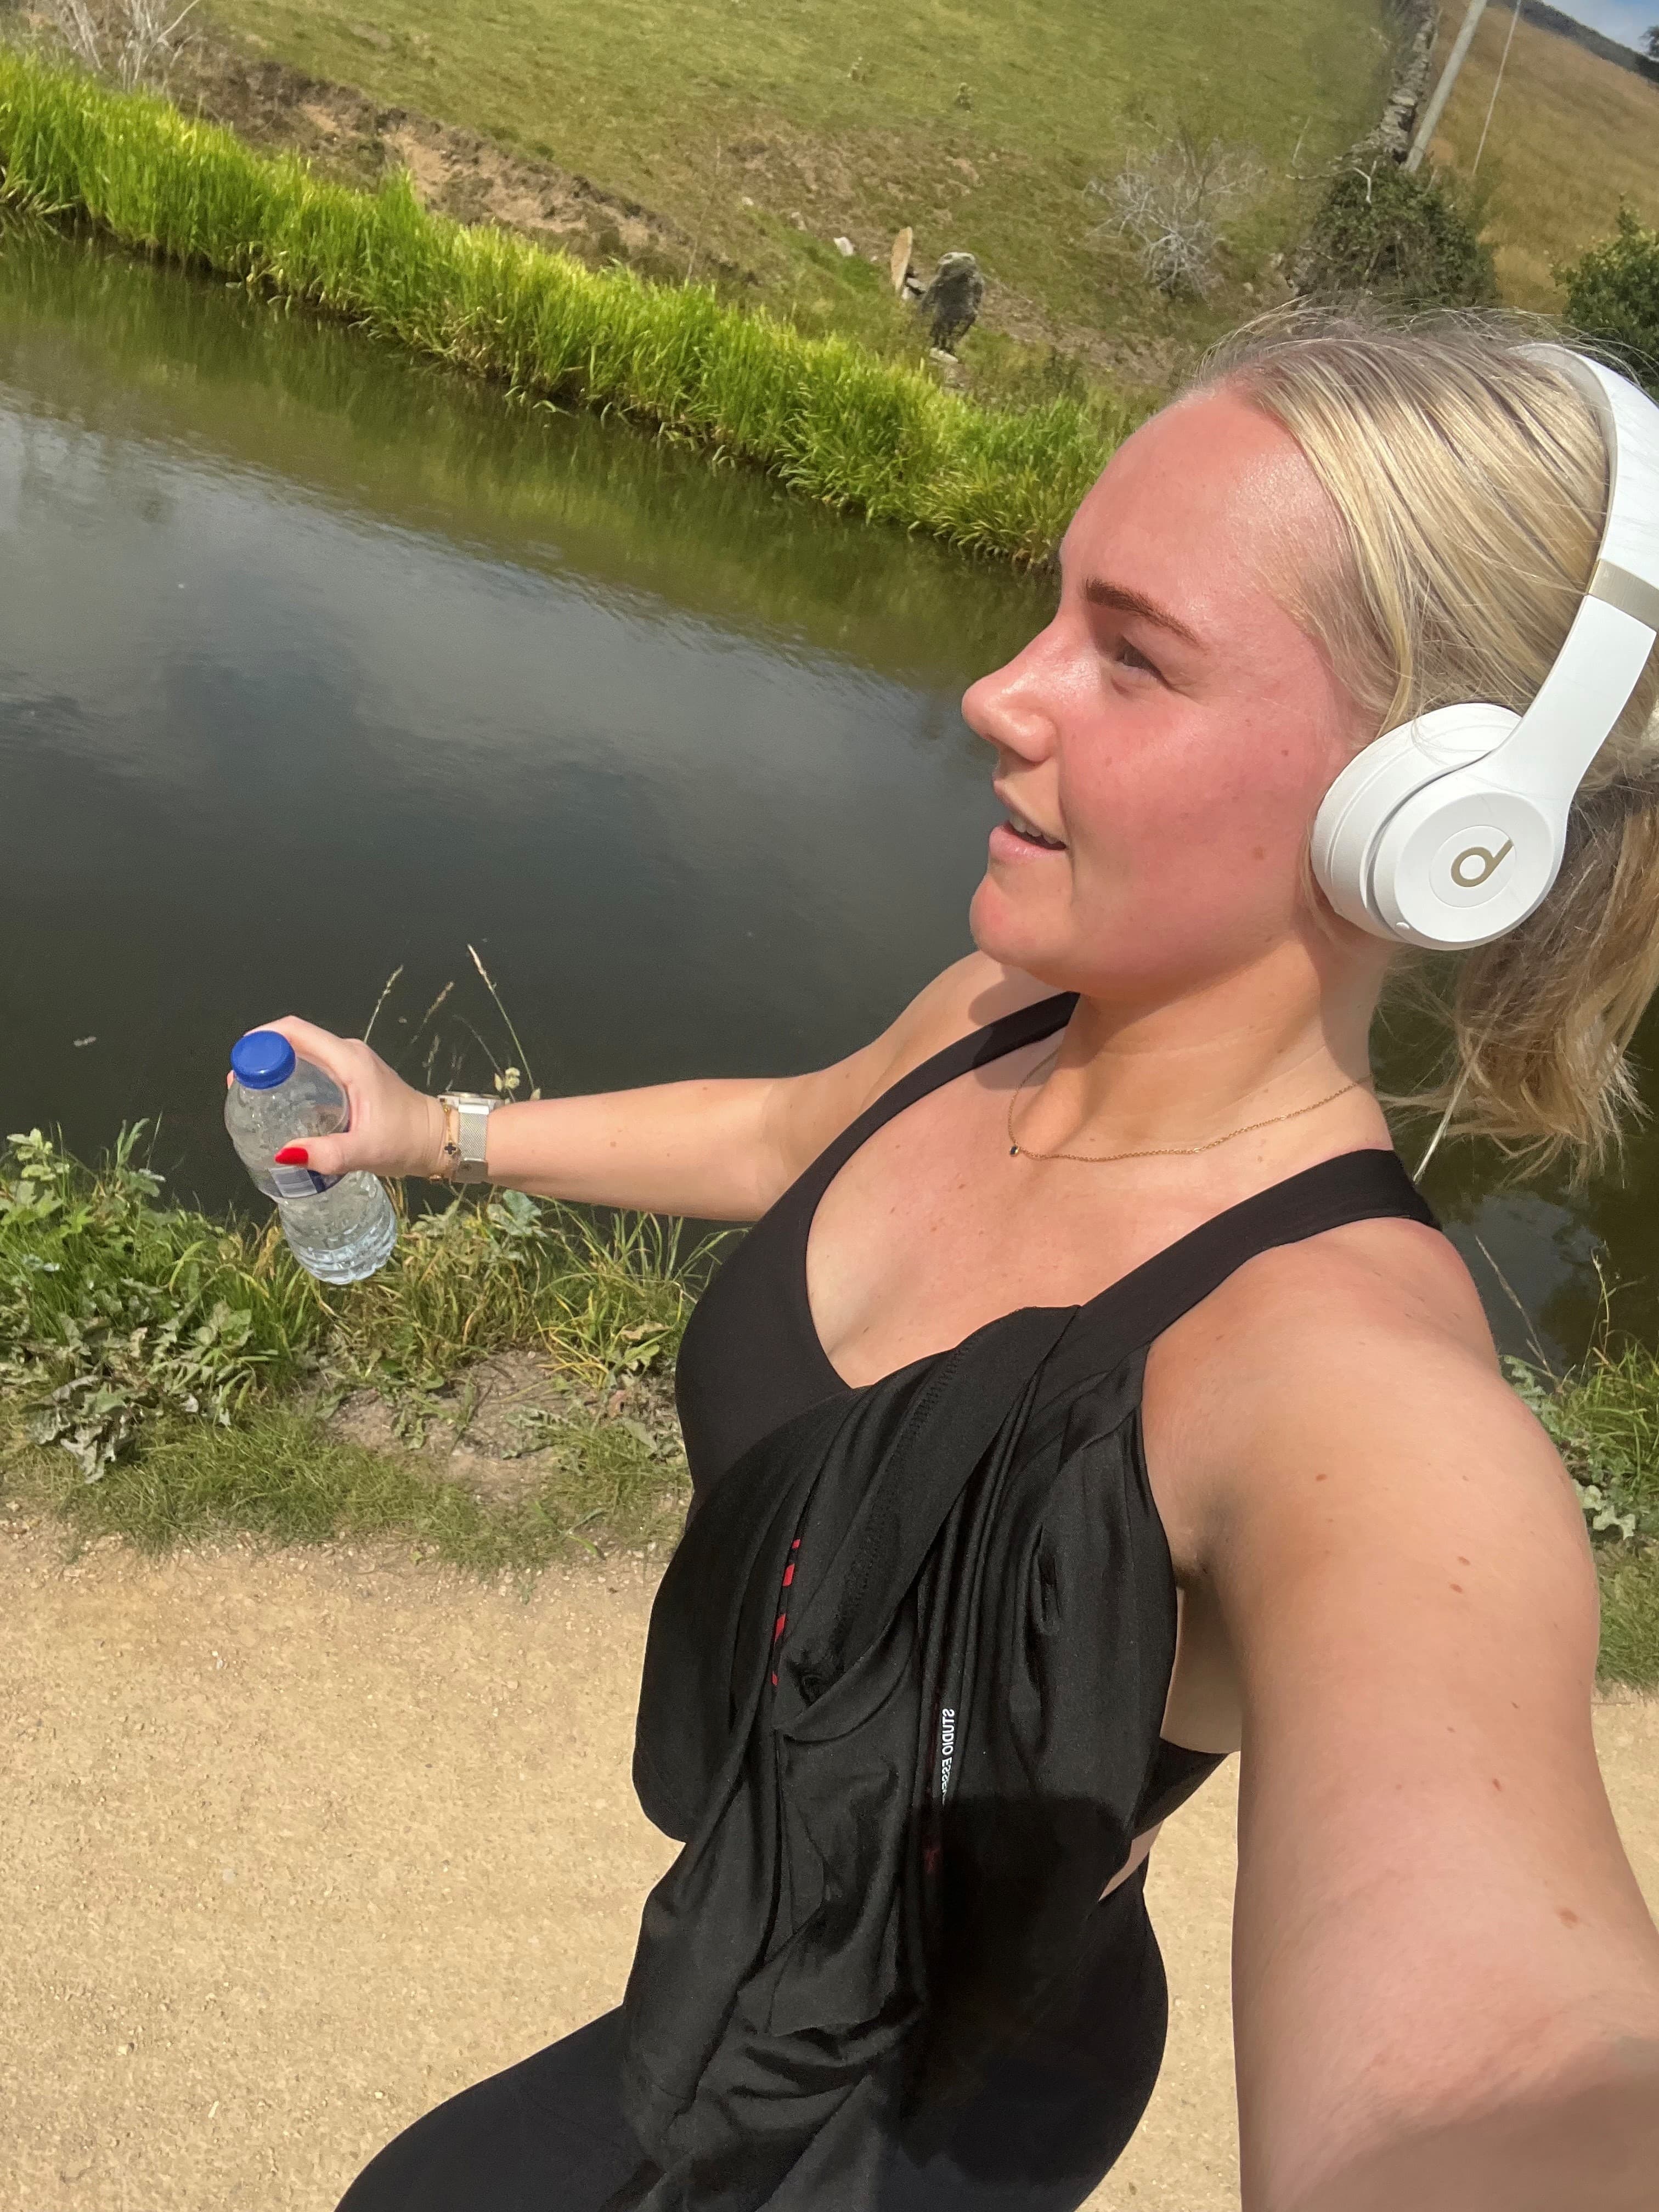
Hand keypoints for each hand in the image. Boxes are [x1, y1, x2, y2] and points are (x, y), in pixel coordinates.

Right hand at [229, 1017, 446, 1181]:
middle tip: (240, 1088)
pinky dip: (292, 1077)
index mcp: (350, 1060)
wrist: (438, 1139)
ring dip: (275, 1068)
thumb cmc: (407, 1140)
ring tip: (253, 1097)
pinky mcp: (353, 1077)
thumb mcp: (366, 1150)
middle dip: (262, 1057)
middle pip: (294, 1040)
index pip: (295, 1032)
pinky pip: (314, 1067)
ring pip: (303, 1053)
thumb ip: (328, 1153)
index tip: (240, 1066)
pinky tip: (281, 1104)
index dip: (261, 1041)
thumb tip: (285, 1154)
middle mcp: (348, 1054)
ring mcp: (351, 1064)